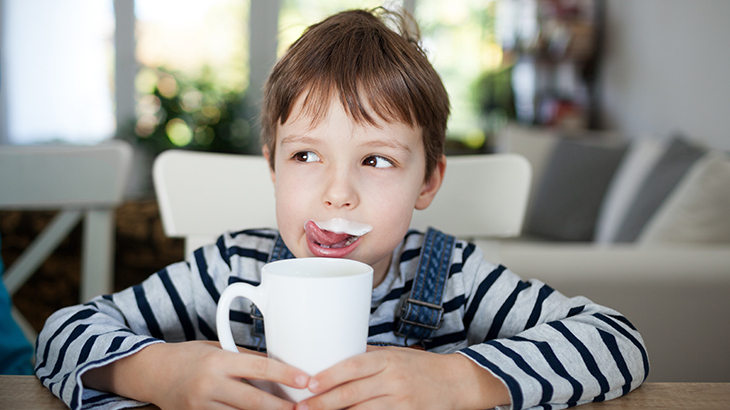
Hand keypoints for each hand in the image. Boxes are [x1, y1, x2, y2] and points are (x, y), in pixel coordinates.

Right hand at [82, 340, 309, 409]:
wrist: (153, 373)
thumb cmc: (190, 357)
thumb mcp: (218, 348)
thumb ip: (245, 359)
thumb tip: (279, 367)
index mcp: (218, 361)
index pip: (259, 367)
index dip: (285, 375)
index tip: (306, 380)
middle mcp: (210, 385)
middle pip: (254, 401)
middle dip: (282, 408)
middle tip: (303, 408)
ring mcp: (202, 406)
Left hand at [295, 346, 509, 409]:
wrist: (457, 382)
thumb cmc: (421, 367)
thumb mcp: (395, 355)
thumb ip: (367, 357)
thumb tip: (334, 355)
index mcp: (387, 360)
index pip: (353, 366)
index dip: (329, 376)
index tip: (308, 384)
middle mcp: (393, 380)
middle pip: (352, 394)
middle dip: (323, 403)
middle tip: (301, 408)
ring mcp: (402, 402)